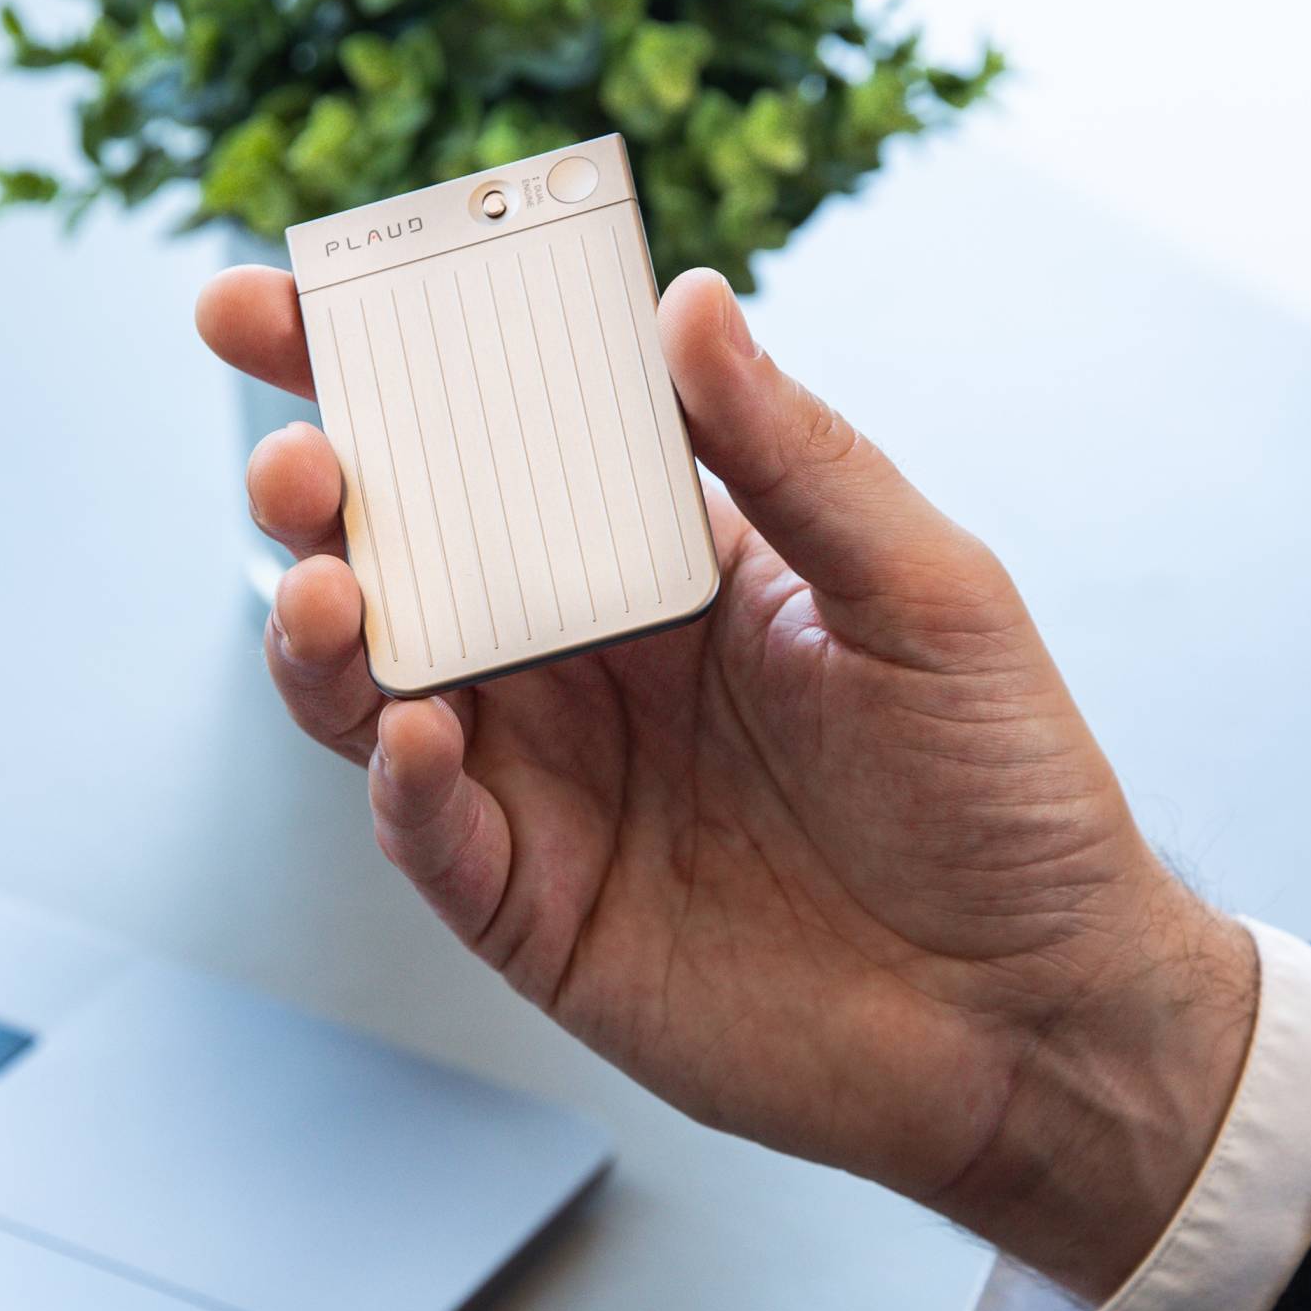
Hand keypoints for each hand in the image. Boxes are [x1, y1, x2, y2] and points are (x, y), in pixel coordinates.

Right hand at [205, 265, 1257, 1298]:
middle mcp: (581, 659)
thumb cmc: (1005, 790)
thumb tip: (688, 303)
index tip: (273, 298)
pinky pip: (430, 834)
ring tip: (330, 591)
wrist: (1038, 1012)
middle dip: (318, 488)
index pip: (499, 433)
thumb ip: (794, 456)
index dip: (379, 362)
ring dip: (328, 633)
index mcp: (663, 556)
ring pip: (373, 689)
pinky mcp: (536, 910)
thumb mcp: (925, 594)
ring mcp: (547, 784)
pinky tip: (417, 737)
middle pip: (400, 551)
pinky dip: (403, 784)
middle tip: (299, 460)